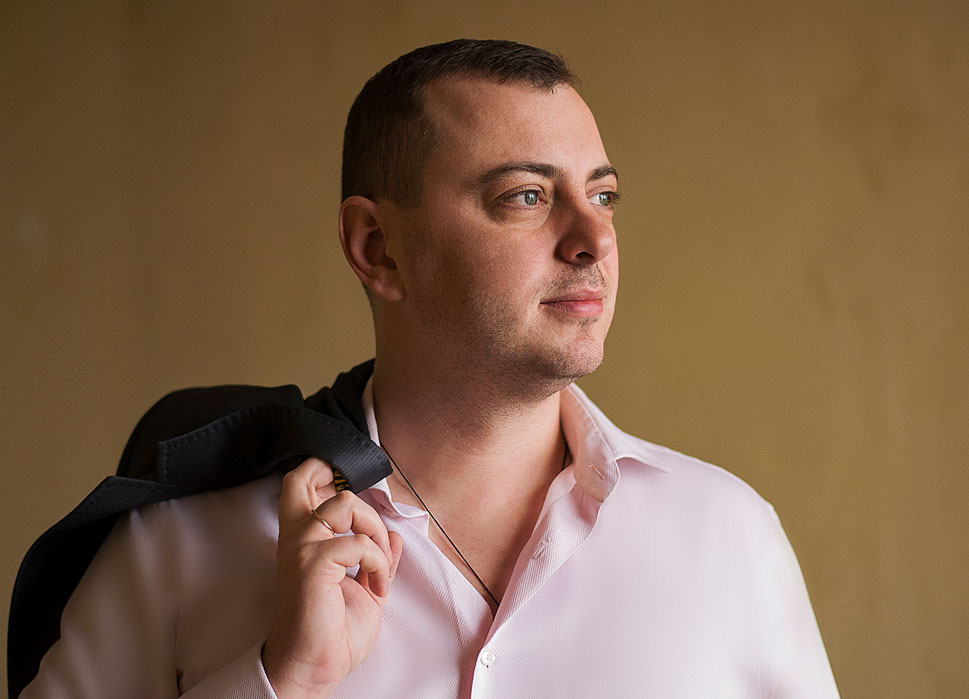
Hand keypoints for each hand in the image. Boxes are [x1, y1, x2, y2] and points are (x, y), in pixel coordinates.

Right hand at [262, 458, 403, 697]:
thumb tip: (392, 534)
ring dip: (373, 528)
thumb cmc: (331, 632)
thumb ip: (376, 557)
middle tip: (366, 525)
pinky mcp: (312, 564)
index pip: (298, 484)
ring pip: (345, 503)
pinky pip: (359, 542)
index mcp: (302, 539)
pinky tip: (376, 586)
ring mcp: (302, 548)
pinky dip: (377, 561)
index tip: (351, 494)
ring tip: (377, 562)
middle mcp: (296, 537)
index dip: (322, 470)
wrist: (315, 667)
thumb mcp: (364, 587)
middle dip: (346, 485)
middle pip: (305, 478)